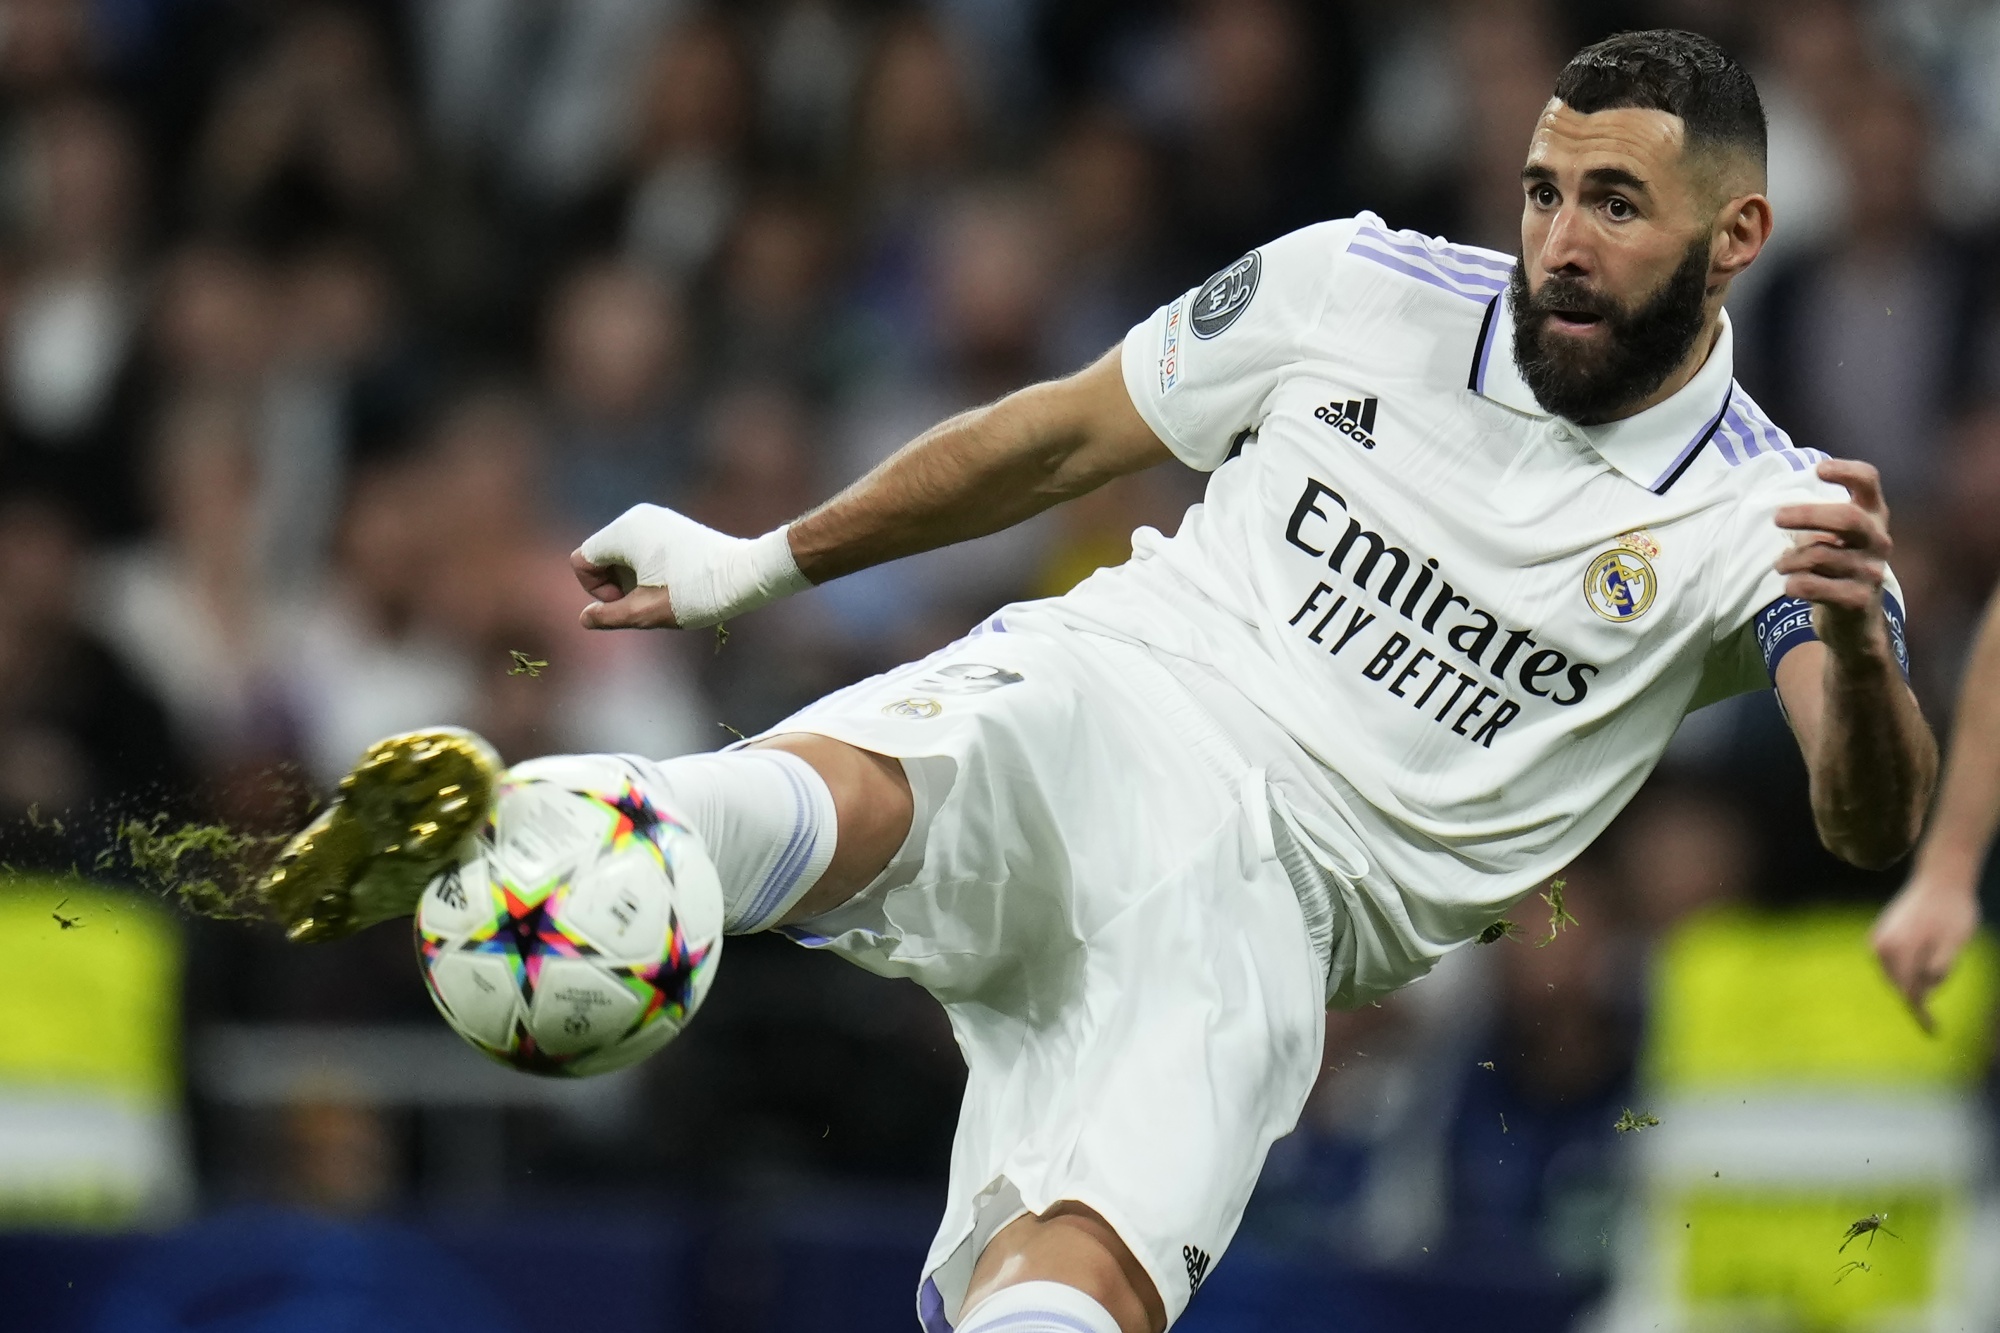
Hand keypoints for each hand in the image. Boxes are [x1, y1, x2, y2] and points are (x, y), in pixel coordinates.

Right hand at [572, 503, 806, 630]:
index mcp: (625, 531)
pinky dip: (646, 568)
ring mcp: (655, 518)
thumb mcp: (647, 612)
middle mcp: (636, 517)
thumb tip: (585, 618)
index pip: (582, 561)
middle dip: (614, 583)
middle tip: (647, 600)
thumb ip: (609, 616)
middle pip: (600, 554)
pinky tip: (672, 582)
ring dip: (631, 577)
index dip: (596, 589)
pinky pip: (641, 548)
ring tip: (661, 592)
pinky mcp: (671, 525)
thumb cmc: (697, 593)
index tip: (627, 600)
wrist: (745, 573)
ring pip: (621, 553)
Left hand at [1774, 459, 1892, 660]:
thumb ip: (1820, 521)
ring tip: (1781, 565)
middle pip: (1847, 518)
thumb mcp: (1835, 540)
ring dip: (1789, 560)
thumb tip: (1785, 511)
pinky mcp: (1858, 600)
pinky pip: (1813, 586)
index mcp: (1873, 518)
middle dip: (1807, 514)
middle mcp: (1879, 541)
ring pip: (1820, 555)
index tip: (1819, 469)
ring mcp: (1872, 572)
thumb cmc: (1837, 571)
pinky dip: (1794, 584)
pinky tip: (1791, 586)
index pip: (1870, 484)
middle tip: (1777, 517)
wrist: (1855, 624)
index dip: (1847, 472)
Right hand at [1871, 868, 1981, 1032]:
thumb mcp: (1956, 942)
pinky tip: (1927, 952)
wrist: (1941, 878)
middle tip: (1945, 984)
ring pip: (1898, 975)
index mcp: (1896, 949)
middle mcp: (1880, 946)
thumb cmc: (1953, 911)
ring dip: (1917, 979)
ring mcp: (1878, 940)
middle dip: (1922, 994)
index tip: (1933, 1033)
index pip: (1908, 993)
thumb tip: (1924, 991)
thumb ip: (1940, 967)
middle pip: (1902, 985)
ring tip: (1942, 955)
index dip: (1921, 1015)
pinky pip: (1895, 963)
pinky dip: (1910, 968)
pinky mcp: (1882, 935)